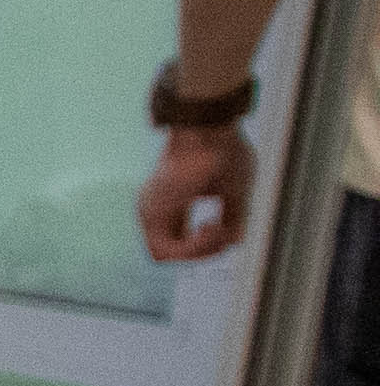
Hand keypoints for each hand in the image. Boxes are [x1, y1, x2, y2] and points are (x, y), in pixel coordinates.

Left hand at [147, 120, 261, 266]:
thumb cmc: (225, 151)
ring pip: (166, 255)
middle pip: (173, 251)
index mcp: (173, 202)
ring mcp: (150, 211)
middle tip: (226, 232)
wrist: (211, 130)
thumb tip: (232, 241)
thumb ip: (232, 219)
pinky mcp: (150, 214)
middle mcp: (156, 209)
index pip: (181, 239)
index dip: (206, 245)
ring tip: (218, 228)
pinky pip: (165, 251)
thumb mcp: (235, 192)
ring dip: (200, 250)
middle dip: (206, 251)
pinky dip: (192, 247)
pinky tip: (210, 226)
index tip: (227, 229)